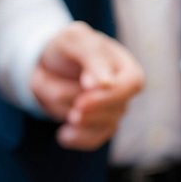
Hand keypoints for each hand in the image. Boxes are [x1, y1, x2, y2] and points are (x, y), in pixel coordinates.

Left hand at [31, 21, 144, 149]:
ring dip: (65, 109)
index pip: (132, 85)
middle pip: (110, 110)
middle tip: (59, 97)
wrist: (48, 64)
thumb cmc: (66, 47)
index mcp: (127, 68)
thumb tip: (106, 84)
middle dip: (80, 102)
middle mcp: (123, 93)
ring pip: (92, 124)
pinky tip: (62, 132)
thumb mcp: (76, 40)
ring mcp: (112, 114)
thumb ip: (93, 57)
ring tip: (52, 91)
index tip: (83, 91)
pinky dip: (74, 137)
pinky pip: (90, 141)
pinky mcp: (98, 130)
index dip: (109, 93)